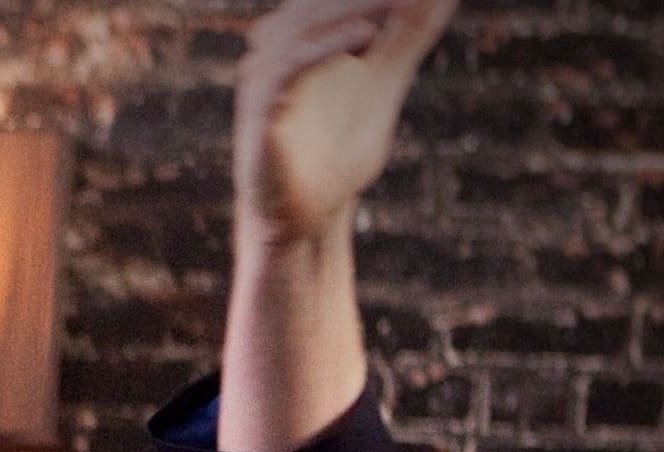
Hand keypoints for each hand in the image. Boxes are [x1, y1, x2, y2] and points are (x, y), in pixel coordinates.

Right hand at [235, 0, 457, 246]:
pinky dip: (326, 45)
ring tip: (398, 2)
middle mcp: (274, 50)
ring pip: (303, 26)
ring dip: (351, 7)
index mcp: (298, 38)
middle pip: (317, 3)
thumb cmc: (337, 153)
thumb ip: (406, 38)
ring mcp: (262, 78)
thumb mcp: (383, 84)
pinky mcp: (257, 111)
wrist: (305, 218)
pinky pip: (286, 67)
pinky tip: (367, 35)